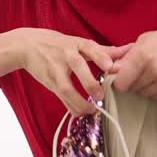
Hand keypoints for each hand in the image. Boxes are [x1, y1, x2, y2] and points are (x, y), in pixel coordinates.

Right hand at [15, 29, 134, 115]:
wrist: (27, 46)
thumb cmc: (58, 44)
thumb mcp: (78, 43)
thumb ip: (103, 50)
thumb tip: (128, 49)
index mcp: (76, 43)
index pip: (90, 47)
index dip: (100, 57)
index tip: (110, 67)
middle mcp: (66, 55)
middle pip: (78, 66)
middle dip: (89, 83)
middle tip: (100, 95)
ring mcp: (56, 70)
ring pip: (67, 88)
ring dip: (80, 102)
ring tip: (92, 110)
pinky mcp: (50, 82)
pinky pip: (61, 98)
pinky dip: (71, 107)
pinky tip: (81, 113)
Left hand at [108, 23, 156, 100]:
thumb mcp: (146, 39)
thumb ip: (127, 55)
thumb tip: (112, 68)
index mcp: (143, 56)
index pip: (120, 82)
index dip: (118, 80)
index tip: (121, 77)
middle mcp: (153, 71)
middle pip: (131, 89)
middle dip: (131, 82)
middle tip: (138, 73)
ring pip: (142, 94)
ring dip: (142, 87)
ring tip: (151, 74)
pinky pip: (155, 97)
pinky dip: (154, 90)